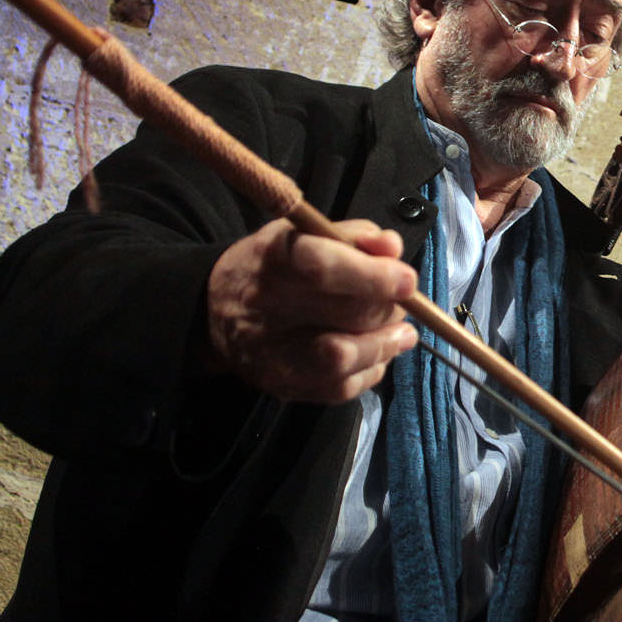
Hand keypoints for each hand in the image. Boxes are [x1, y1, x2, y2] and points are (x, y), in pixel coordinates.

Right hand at [206, 218, 419, 402]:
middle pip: (344, 314)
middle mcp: (267, 307)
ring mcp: (271, 352)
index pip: (322, 266)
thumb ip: (353, 235)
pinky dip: (371, 371)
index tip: (407, 280)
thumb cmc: (272, 266)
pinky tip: (377, 354)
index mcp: (273, 259)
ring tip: (402, 333)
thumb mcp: (304, 233)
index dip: (372, 275)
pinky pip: (339, 388)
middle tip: (403, 302)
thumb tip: (392, 248)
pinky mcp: (282, 386)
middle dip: (388, 308)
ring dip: (386, 345)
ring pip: (342, 358)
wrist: (214, 310)